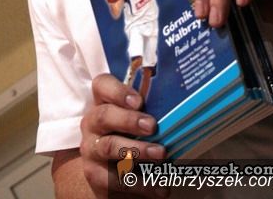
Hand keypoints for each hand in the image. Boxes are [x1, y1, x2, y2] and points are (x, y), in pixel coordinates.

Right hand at [80, 73, 166, 197]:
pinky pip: (115, 179)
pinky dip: (140, 182)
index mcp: (102, 101)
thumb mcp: (136, 117)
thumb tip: (181, 102)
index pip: (102, 85)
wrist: (112, 169)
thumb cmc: (131, 134)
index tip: (139, 101)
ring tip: (161, 154)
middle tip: (152, 126)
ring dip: (137, 150)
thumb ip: (149, 107)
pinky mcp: (95, 174)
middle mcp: (92, 122)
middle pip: (104, 115)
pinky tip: (159, 185)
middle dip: (129, 120)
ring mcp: (91, 148)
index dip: (118, 91)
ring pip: (109, 146)